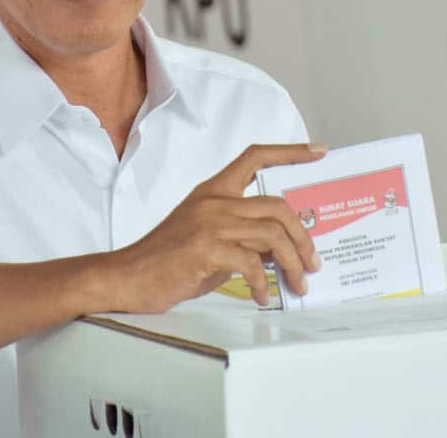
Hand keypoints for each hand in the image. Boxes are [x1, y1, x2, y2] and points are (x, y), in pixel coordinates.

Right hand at [106, 143, 327, 311]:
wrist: (128, 277)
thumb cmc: (168, 260)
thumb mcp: (209, 237)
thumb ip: (243, 234)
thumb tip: (281, 248)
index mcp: (213, 190)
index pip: (255, 157)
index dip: (290, 151)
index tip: (318, 151)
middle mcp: (213, 200)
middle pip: (277, 205)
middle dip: (303, 236)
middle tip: (313, 262)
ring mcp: (209, 223)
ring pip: (271, 234)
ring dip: (292, 263)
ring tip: (297, 283)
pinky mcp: (205, 249)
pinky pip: (251, 263)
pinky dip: (263, 283)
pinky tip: (261, 296)